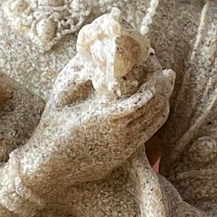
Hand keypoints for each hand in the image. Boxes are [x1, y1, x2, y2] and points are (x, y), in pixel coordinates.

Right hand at [18, 59, 174, 195]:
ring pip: (155, 120)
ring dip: (163, 100)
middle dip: (163, 86)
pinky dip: (156, 116)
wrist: (50, 166)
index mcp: (105, 117)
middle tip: (167, 72)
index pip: (144, 97)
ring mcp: (124, 146)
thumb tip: (95, 50)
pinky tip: (156, 105)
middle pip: (154, 107)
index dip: (154, 79)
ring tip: (164, 84)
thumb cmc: (51, 128)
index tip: (156, 63)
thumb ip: (79, 72)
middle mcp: (119, 133)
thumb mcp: (61, 94)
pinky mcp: (124, 155)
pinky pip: (148, 132)